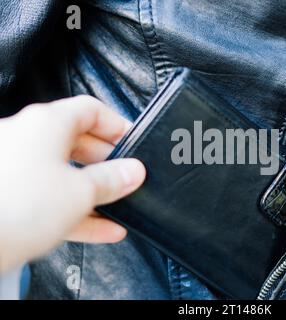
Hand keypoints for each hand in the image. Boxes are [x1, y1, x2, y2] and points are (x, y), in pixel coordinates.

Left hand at [0, 96, 145, 272]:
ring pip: (63, 173)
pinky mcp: (8, 194)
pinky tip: (100, 228)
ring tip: (117, 206)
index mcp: (45, 124)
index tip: (133, 143)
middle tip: (126, 177)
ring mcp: (14, 166)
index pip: (90, 110)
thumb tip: (131, 171)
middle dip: (107, 162)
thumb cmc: (15, 206)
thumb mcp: (81, 192)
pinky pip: (49, 196)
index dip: (117, 126)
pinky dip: (74, 209)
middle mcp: (26, 138)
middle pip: (77, 142)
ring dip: (93, 191)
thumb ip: (112, 179)